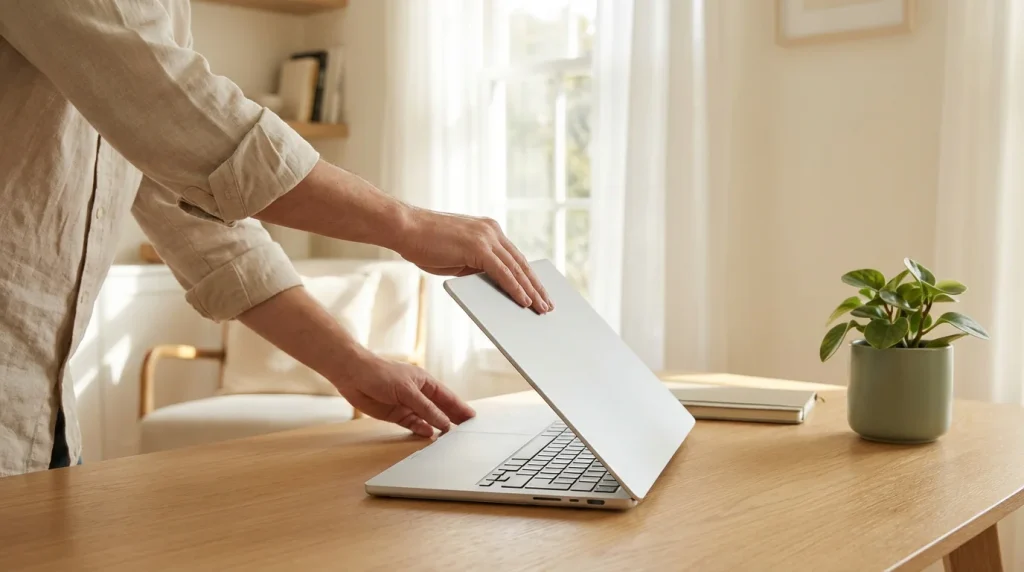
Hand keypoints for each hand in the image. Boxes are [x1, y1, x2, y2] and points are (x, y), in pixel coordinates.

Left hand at [332, 351, 474, 436]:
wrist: (354, 376)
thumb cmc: (381, 373)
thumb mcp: (408, 391)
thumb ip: (426, 409)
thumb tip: (443, 423)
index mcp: (425, 383)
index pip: (448, 398)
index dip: (460, 408)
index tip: (472, 418)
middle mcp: (419, 394)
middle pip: (440, 410)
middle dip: (452, 420)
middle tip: (466, 432)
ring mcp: (408, 405)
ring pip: (427, 419)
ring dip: (437, 428)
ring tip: (450, 438)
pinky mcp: (397, 415)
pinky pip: (413, 425)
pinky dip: (421, 430)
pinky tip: (429, 436)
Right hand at [395, 208, 553, 313]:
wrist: (404, 228)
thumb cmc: (424, 243)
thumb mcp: (456, 257)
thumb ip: (475, 266)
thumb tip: (492, 284)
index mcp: (488, 230)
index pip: (515, 257)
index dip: (528, 276)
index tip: (539, 291)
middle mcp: (492, 231)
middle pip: (521, 263)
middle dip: (536, 286)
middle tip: (547, 305)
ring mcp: (486, 238)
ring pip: (516, 269)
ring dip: (530, 291)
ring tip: (541, 308)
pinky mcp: (478, 248)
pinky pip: (502, 272)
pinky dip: (515, 288)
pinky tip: (524, 302)